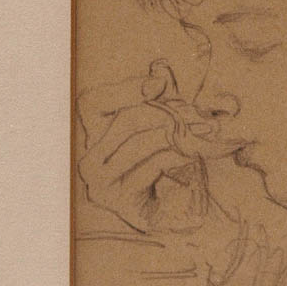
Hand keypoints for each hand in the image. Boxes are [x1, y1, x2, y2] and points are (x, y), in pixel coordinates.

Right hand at [76, 61, 228, 234]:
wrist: (169, 209)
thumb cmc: (159, 162)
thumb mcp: (157, 125)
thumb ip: (156, 99)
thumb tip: (160, 75)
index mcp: (89, 138)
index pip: (94, 102)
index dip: (126, 90)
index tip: (160, 85)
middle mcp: (88, 160)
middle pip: (125, 122)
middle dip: (164, 115)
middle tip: (195, 115)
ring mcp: (101, 184)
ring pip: (140, 145)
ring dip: (174, 136)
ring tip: (198, 133)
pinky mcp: (121, 203)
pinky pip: (150, 168)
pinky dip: (175, 158)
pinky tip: (191, 154)